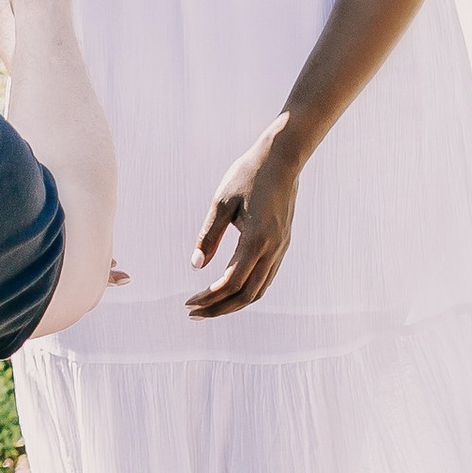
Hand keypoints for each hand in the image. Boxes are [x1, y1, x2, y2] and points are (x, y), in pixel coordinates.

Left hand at [188, 116, 302, 317]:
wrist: (282, 158)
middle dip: (219, 309)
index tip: (189, 302)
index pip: (231, 283)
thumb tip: (196, 267)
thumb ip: (209, 236)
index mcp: (256, 240)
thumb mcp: (221, 202)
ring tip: (209, 307)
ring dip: (234, 304)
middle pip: (246, 295)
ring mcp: (281, 248)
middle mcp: (273, 249)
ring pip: (259, 290)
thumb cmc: (247, 175)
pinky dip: (247, 291)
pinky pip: (266, 278)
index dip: (209, 297)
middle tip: (194, 313)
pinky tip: (229, 290)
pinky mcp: (283, 244)